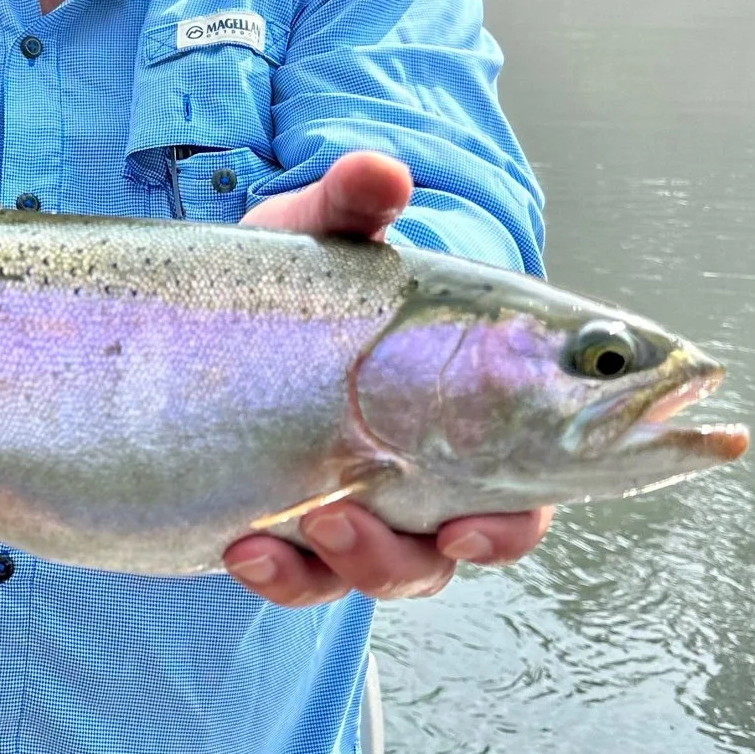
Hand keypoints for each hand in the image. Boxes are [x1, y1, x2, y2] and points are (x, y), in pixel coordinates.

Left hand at [223, 151, 552, 603]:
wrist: (223, 313)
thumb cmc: (309, 274)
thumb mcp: (324, 234)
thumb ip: (354, 203)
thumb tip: (378, 172)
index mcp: (471, 410)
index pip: (531, 484)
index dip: (515, 519)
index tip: (472, 526)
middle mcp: (433, 471)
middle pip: (463, 544)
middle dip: (419, 553)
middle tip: (362, 522)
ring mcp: (368, 508)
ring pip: (388, 572)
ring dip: (353, 564)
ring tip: (304, 524)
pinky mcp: (298, 532)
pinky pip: (303, 580)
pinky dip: (280, 575)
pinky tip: (243, 548)